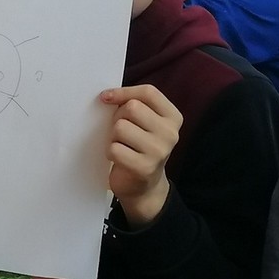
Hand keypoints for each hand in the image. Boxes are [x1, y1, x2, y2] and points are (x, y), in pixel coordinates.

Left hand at [101, 84, 180, 226]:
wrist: (144, 186)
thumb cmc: (139, 146)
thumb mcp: (144, 122)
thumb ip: (133, 105)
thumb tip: (106, 96)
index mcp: (172, 117)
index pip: (148, 93)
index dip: (123, 92)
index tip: (106, 98)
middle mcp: (171, 133)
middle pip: (132, 108)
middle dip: (118, 117)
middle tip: (120, 131)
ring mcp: (159, 151)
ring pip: (120, 127)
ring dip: (113, 136)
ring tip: (122, 145)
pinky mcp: (144, 167)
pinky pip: (114, 148)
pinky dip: (110, 152)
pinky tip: (120, 158)